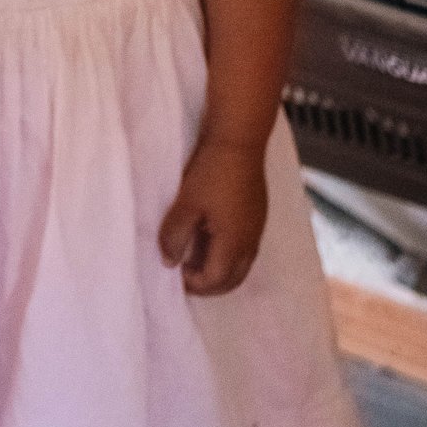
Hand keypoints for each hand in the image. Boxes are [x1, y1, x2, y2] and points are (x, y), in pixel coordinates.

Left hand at [159, 136, 268, 297]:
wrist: (239, 141)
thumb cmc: (212, 172)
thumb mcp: (186, 205)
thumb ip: (175, 237)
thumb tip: (169, 263)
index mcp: (234, 243)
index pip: (215, 281)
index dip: (193, 284)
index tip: (174, 274)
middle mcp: (251, 242)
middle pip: (232, 281)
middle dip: (208, 285)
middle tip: (184, 276)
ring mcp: (257, 230)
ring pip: (240, 266)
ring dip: (218, 271)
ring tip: (193, 259)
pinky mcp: (257, 217)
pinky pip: (244, 250)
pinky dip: (227, 256)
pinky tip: (208, 240)